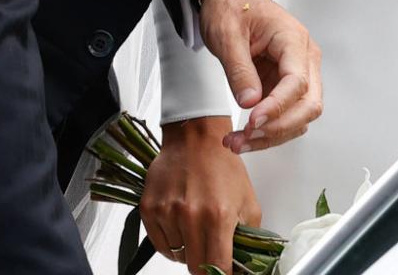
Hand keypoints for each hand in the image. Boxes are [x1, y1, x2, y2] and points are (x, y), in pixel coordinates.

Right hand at [141, 116, 260, 273]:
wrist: (195, 136)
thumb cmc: (223, 166)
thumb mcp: (248, 200)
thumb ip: (249, 238)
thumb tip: (244, 267)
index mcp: (218, 216)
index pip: (217, 269)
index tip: (223, 272)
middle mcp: (190, 216)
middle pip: (195, 268)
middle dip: (205, 266)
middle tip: (210, 251)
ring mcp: (166, 212)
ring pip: (177, 257)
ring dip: (187, 250)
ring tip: (195, 228)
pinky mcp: (149, 208)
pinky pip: (160, 244)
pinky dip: (170, 242)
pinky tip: (180, 225)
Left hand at [198, 0, 322, 154]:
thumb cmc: (231, 5)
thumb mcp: (227, 34)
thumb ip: (239, 69)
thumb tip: (250, 102)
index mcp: (293, 39)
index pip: (297, 82)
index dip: (277, 107)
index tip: (252, 122)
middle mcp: (303, 57)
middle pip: (308, 104)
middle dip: (278, 127)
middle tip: (246, 137)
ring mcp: (297, 71)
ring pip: (299, 115)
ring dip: (272, 135)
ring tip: (238, 142)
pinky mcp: (284, 83)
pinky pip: (285, 113)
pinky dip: (268, 129)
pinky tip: (245, 135)